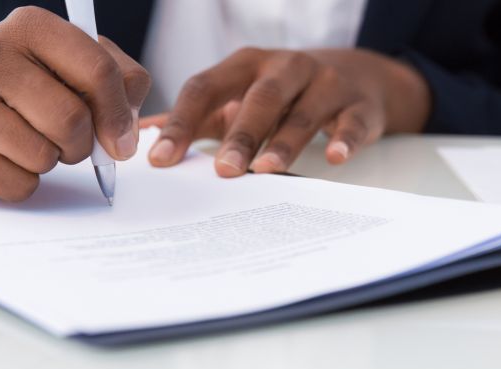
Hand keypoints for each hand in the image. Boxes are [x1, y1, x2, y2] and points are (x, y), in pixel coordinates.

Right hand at [0, 6, 149, 200]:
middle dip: (81, 143)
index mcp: (31, 25)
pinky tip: (9, 159)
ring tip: (32, 142)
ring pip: (42, 156)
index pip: (97, 70)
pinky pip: (18, 185)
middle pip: (70, 119)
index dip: (118, 113)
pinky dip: (24, 183)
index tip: (120, 138)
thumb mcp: (83, 69)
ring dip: (50, 161)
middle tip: (68, 140)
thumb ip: (123, 87)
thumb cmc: (36, 89)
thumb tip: (123, 137)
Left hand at [144, 48, 428, 176]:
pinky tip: (335, 158)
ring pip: (304, 112)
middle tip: (223, 171)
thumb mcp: (237, 94)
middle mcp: (285, 68)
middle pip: (260, 99)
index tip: (161, 159)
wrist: (357, 74)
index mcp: (245, 65)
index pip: (205, 87)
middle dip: (240, 135)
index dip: (182, 122)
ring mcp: (326, 83)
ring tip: (267, 171)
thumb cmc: (282, 93)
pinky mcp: (360, 105)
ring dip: (285, 141)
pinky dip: (345, 139)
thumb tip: (141, 137)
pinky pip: (353, 122)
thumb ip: (195, 117)